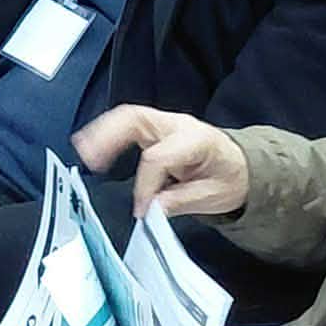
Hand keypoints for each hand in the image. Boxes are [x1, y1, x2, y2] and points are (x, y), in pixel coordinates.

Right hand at [74, 105, 248, 219]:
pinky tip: (93, 145)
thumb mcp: (215, 196)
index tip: (141, 209)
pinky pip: (128, 124)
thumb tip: (152, 207)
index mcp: (197, 140)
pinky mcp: (157, 130)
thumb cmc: (231, 177)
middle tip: (89, 157)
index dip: (145, 184)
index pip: (159, 157)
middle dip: (108, 135)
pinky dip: (108, 132)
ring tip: (83, 148)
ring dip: (102, 130)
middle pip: (137, 119)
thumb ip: (182, 200)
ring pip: (128, 116)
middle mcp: (178, 125)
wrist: (243, 164)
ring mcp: (166, 124)